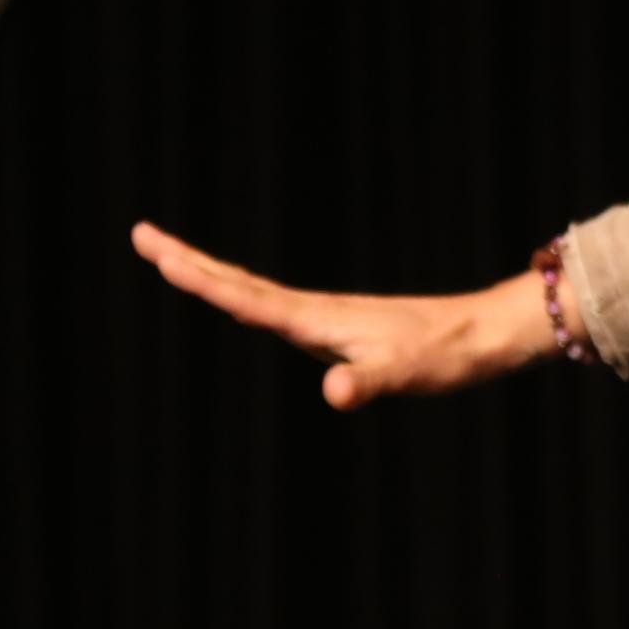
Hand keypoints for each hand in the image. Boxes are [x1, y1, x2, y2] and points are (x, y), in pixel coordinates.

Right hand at [128, 218, 563, 408]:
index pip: (243, 296)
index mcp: (318, 320)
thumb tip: (334, 393)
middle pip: (238, 283)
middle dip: (188, 262)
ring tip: (173, 261)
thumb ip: (369, 384)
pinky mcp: (341, 330)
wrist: (486, 335)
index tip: (156, 251)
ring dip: (211, 276)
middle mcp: (316, 312)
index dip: (197, 277)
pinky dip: (244, 297)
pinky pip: (276, 309)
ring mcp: (327, 319)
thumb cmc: (448, 356)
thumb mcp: (406, 375)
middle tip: (142, 235)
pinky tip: (243, 304)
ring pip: (254, 292)